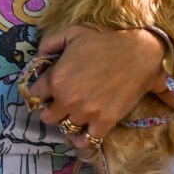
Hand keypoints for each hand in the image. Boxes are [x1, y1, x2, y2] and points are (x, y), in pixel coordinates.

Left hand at [23, 25, 162, 146]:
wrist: (139, 54)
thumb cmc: (104, 42)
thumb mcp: (72, 33)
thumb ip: (50, 43)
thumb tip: (39, 56)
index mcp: (56, 79)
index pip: (34, 95)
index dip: (40, 93)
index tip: (46, 91)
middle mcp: (67, 99)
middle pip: (47, 117)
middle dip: (51, 110)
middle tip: (60, 104)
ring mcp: (86, 113)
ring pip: (65, 128)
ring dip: (68, 122)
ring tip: (75, 114)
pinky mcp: (104, 122)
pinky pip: (86, 140)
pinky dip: (82, 139)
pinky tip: (82, 133)